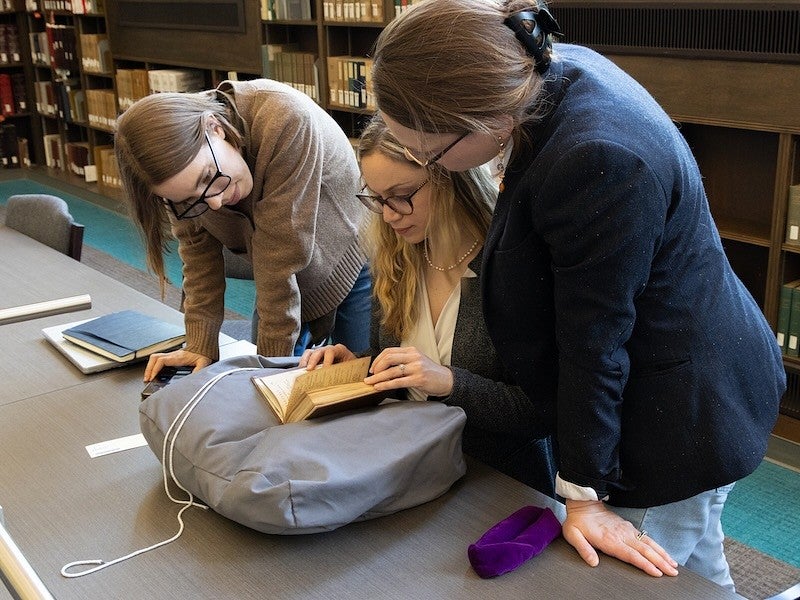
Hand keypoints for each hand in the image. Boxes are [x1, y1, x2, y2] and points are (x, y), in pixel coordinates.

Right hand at [143, 349, 211, 381]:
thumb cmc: (202, 353)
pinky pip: (158, 358)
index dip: (155, 369)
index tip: (152, 377)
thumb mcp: (203, 363)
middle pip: (154, 358)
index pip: (161, 361)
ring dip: (150, 366)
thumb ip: (199, 370)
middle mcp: (172, 355)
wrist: (203, 345)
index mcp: (178, 357)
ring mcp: (171, 355)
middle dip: (149, 368)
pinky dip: (154, 365)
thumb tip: (194, 378)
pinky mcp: (171, 356)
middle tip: (147, 378)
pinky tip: (154, 372)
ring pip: (155, 357)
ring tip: (148, 376)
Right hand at [299, 344, 355, 368]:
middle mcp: (328, 349)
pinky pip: (306, 358)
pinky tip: (301, 373)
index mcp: (339, 350)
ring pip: (310, 353)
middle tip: (309, 370)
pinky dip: (303, 364)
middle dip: (313, 361)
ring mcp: (321, 352)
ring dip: (305, 362)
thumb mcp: (352, 369)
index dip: (327, 361)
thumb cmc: (352, 367)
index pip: (331, 351)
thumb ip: (348, 373)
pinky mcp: (315, 357)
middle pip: (318, 351)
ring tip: (302, 371)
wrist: (351, 365)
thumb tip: (352, 382)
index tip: (325, 370)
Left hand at [366, 346, 452, 396]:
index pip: (389, 351)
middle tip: (370, 375)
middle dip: (376, 367)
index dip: (378, 359)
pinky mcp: (418, 379)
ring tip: (370, 383)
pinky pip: (398, 382)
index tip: (372, 368)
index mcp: (412, 351)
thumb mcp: (417, 361)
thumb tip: (383, 367)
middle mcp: (414, 357)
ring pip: (391, 371)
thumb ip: (403, 360)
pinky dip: (386, 385)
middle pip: (388, 358)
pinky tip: (379, 387)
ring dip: (378, 378)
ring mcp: (416, 368)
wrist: (446, 380)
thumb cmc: (430, 372)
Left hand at [562, 499, 678, 576]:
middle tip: (673, 573)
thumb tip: (593, 562)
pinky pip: (645, 538)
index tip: (657, 573)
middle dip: (660, 562)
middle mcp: (621, 534)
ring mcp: (626, 530)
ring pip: (648, 544)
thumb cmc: (577, 521)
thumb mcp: (573, 535)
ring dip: (662, 554)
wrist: (583, 503)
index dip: (645, 564)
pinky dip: (657, 547)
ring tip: (673, 565)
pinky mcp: (628, 527)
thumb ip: (583, 549)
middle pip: (645, 550)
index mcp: (609, 539)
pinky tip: (663, 553)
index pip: (631, 555)